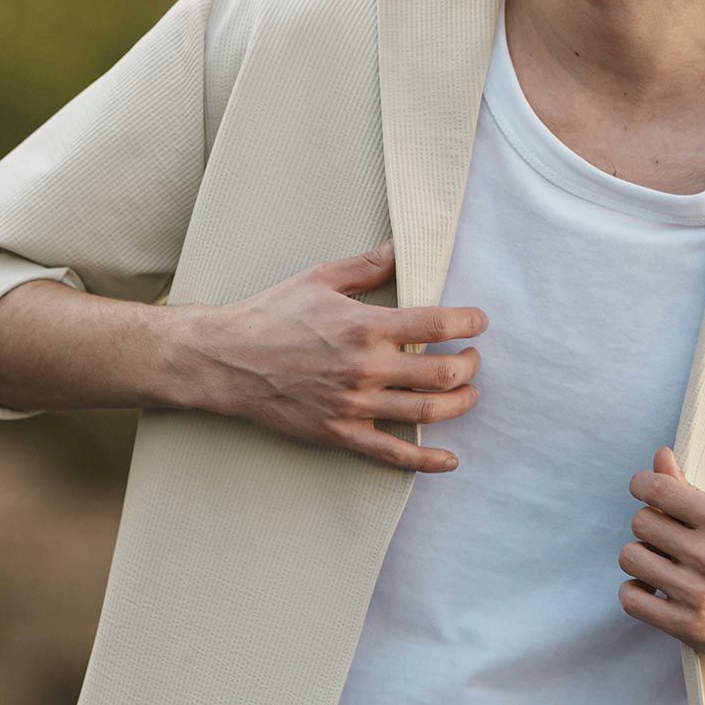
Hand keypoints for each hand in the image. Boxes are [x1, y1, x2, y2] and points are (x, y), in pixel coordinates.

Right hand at [173, 238, 487, 473]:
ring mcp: (355, 404)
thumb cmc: (271, 315)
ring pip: (428, 411)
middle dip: (470, 365)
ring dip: (460, 403)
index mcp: (365, 325)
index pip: (438, 323)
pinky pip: (393, 453)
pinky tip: (449, 459)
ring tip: (467, 393)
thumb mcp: (320, 279)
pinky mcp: (341, 433)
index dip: (469, 323)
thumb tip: (401, 245)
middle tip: (472, 358)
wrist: (226, 359)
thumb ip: (368, 266)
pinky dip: (427, 460)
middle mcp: (366, 367)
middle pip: (443, 372)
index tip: (479, 323)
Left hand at [617, 446, 704, 667]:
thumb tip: (659, 455)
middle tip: (666, 535)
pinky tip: (653, 588)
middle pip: (640, 522)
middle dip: (650, 524)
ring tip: (661, 562)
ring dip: (642, 556)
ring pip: (630, 557)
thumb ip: (692, 490)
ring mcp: (697, 594)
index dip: (642, 484)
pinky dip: (636, 591)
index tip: (644, 488)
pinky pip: (631, 599)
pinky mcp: (687, 627)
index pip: (657, 489)